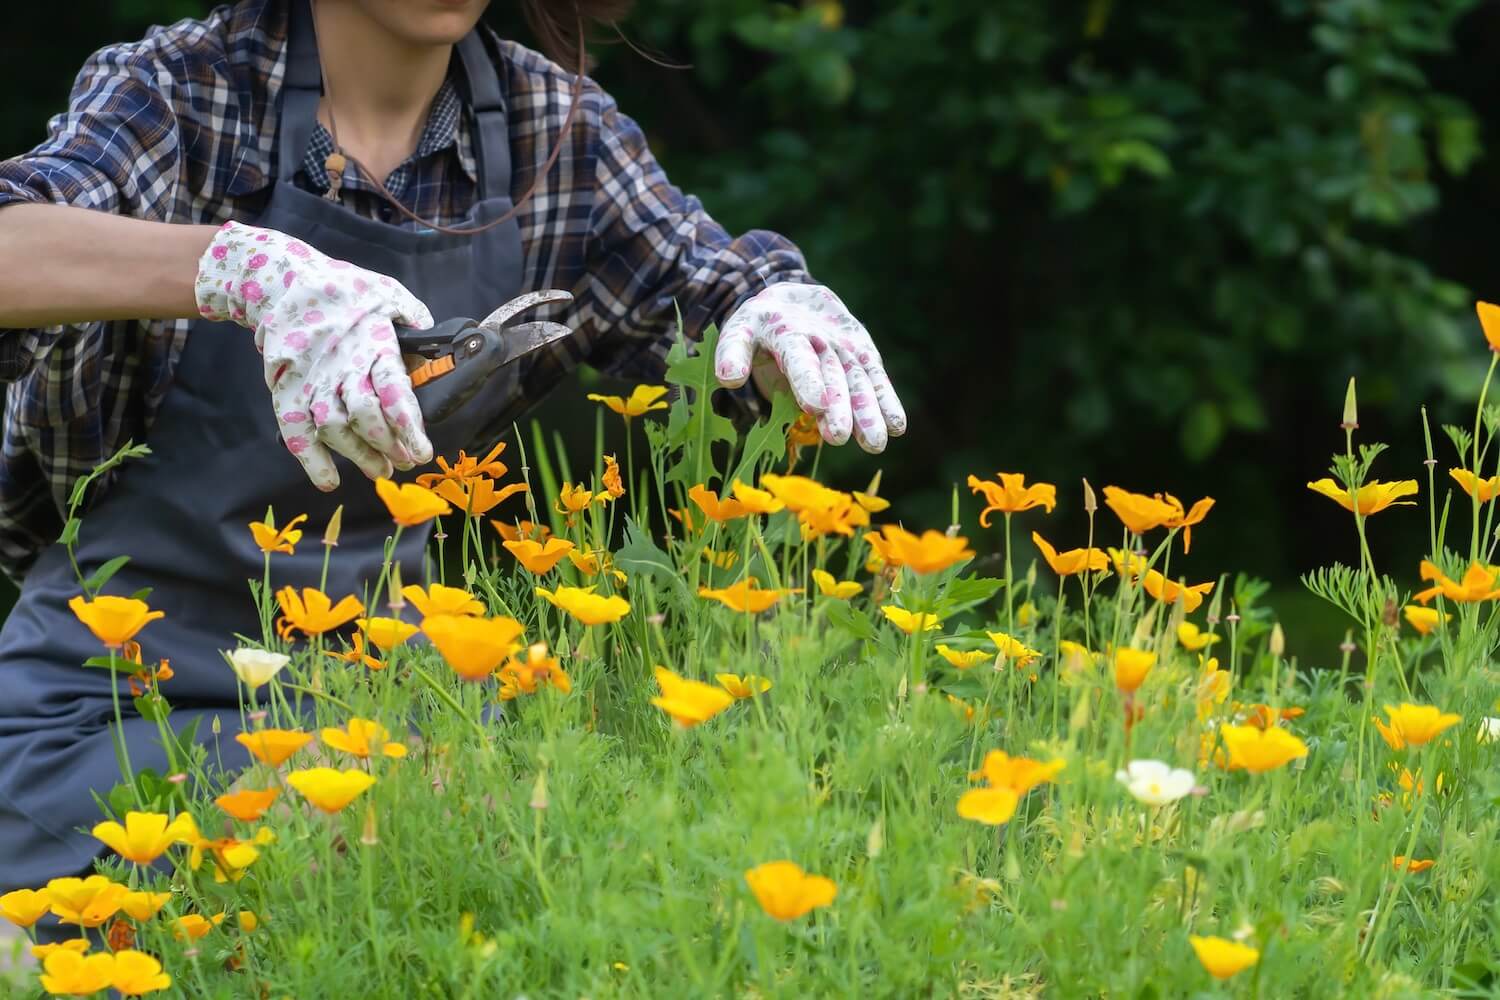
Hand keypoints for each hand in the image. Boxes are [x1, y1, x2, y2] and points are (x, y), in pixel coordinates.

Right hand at [194, 221, 434, 489]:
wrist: (284, 281)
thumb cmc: (346, 289)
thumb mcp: (388, 293)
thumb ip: (414, 320)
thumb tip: (439, 347)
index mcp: (370, 341)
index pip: (391, 389)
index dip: (407, 425)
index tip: (423, 451)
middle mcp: (339, 364)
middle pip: (363, 415)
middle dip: (387, 445)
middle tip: (406, 463)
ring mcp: (310, 378)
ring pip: (333, 426)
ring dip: (358, 456)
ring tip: (380, 471)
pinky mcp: (286, 388)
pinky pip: (295, 429)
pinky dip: (310, 459)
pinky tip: (329, 481)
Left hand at [715, 283, 906, 452]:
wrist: (796, 298)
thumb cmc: (761, 326)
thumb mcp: (739, 331)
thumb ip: (731, 353)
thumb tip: (729, 378)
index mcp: (787, 330)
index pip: (799, 357)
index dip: (808, 380)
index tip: (816, 407)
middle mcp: (822, 337)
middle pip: (832, 374)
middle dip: (838, 406)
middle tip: (839, 437)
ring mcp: (845, 345)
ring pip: (858, 379)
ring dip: (868, 411)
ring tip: (875, 442)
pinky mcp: (862, 352)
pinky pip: (876, 378)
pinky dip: (887, 400)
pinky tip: (898, 426)